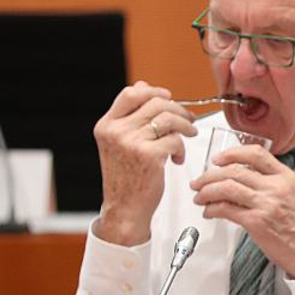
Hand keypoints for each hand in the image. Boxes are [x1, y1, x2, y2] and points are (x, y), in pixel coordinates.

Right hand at [92, 82, 196, 245]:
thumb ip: (130, 116)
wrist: (125, 208)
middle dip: (178, 110)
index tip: (169, 98)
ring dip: (185, 126)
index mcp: (106, 125)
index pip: (131, 94)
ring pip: (169, 119)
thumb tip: (143, 86)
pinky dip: (181, 148)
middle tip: (188, 120)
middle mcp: (116, 131)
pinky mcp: (149, 156)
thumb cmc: (126, 177)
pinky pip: (175, 139)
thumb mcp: (120, 143)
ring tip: (189, 135)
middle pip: (156, 103)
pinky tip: (176, 159)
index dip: (154, 92)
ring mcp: (131, 143)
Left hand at [190, 146, 294, 277]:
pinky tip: (209, 212)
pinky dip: (211, 209)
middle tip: (199, 182)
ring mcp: (266, 204)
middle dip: (209, 175)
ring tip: (200, 197)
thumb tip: (241, 176)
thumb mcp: (292, 194)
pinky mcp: (256, 222)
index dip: (231, 153)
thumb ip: (271, 182)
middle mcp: (276, 187)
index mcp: (286, 177)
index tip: (218, 159)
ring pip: (226, 187)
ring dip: (206, 192)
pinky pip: (225, 209)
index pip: (255, 154)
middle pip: (234, 171)